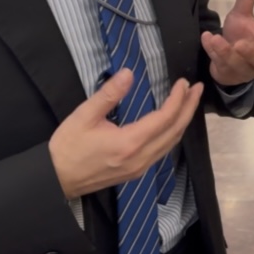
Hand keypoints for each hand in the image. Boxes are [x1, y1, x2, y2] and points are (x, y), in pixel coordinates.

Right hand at [49, 69, 203, 198]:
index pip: (164, 118)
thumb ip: (108, 94)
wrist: (56, 179)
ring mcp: (140, 168)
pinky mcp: (135, 172)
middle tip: (198, 88)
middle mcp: (140, 158)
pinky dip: (172, 134)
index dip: (178, 99)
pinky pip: (162, 151)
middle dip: (189, 108)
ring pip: (171, 143)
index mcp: (129, 143)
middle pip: (175, 132)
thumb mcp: (84, 115)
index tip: (184, 82)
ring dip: (183, 121)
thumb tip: (128, 73)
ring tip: (190, 102)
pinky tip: (172, 123)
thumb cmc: (67, 147)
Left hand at [202, 0, 253, 86]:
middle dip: (249, 53)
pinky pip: (221, 66)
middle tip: (238, 44)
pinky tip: (206, 39)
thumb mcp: (243, 15)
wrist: (226, 56)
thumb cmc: (241, 34)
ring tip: (214, 38)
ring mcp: (246, 71)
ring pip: (238, 65)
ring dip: (225, 52)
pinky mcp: (230, 77)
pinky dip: (212, 53)